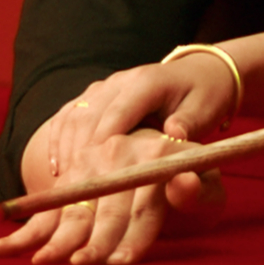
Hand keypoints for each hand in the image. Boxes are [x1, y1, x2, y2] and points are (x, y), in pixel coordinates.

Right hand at [0, 55, 237, 263]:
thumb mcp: (206, 109)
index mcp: (146, 81)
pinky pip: (69, 117)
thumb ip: (190, 123)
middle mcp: (120, 80)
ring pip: (74, 118)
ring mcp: (104, 86)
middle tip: (74, 192)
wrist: (200, 73)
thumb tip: (173, 134)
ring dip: (66, 152)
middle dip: (79, 156)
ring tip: (63, 187)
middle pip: (88, 118)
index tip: (95, 180)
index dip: (102, 147)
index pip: (116, 115)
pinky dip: (60, 143)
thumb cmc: (205, 95)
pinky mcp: (95, 95)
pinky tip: (57, 170)